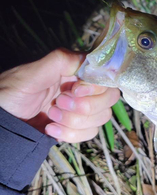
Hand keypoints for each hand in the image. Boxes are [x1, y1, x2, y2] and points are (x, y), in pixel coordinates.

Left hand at [0, 48, 119, 142]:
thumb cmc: (8, 93)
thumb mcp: (32, 73)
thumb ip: (61, 61)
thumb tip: (89, 59)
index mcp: (74, 70)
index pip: (105, 75)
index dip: (95, 86)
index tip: (75, 90)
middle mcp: (82, 87)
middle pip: (109, 98)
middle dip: (85, 106)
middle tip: (58, 104)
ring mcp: (80, 108)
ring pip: (101, 117)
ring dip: (74, 122)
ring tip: (51, 117)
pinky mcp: (75, 127)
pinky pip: (90, 133)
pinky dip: (70, 135)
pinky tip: (50, 130)